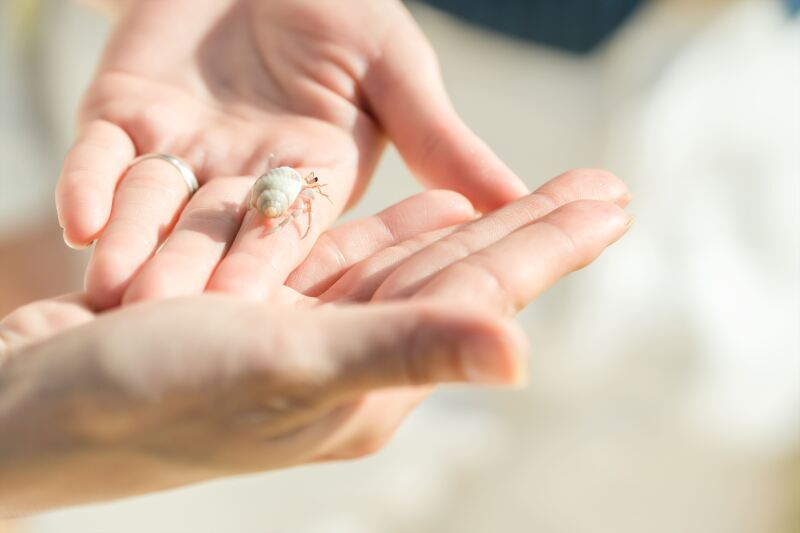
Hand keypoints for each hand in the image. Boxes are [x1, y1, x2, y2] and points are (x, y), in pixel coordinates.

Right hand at [1, 169, 629, 513]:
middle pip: (466, 272)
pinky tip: (439, 208)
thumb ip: (402, 353)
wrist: (37, 407)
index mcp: (375, 378)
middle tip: (603, 188)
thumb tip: (521, 355)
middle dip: (537, 227)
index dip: (552, 241)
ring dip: (479, 222)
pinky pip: (357, 258)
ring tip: (541, 194)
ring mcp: (316, 328)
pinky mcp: (276, 306)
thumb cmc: (148, 395)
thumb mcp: (285, 365)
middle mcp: (356, 357)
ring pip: (418, 260)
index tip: (615, 200)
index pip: (483, 292)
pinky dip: (400, 228)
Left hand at [57, 0, 527, 309]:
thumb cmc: (341, 9)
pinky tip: (81, 221)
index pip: (295, 230)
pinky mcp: (121, 116)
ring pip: (154, 207)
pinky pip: (99, 156)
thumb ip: (442, 139)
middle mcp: (244, 181)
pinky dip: (90, 184)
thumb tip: (519, 202)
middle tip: (177, 321)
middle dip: (198, 273)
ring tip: (117, 289)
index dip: (275, 264)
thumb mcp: (396, 70)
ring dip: (137, 244)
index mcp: (312, 182)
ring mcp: (180, 152)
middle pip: (217, 233)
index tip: (258, 309)